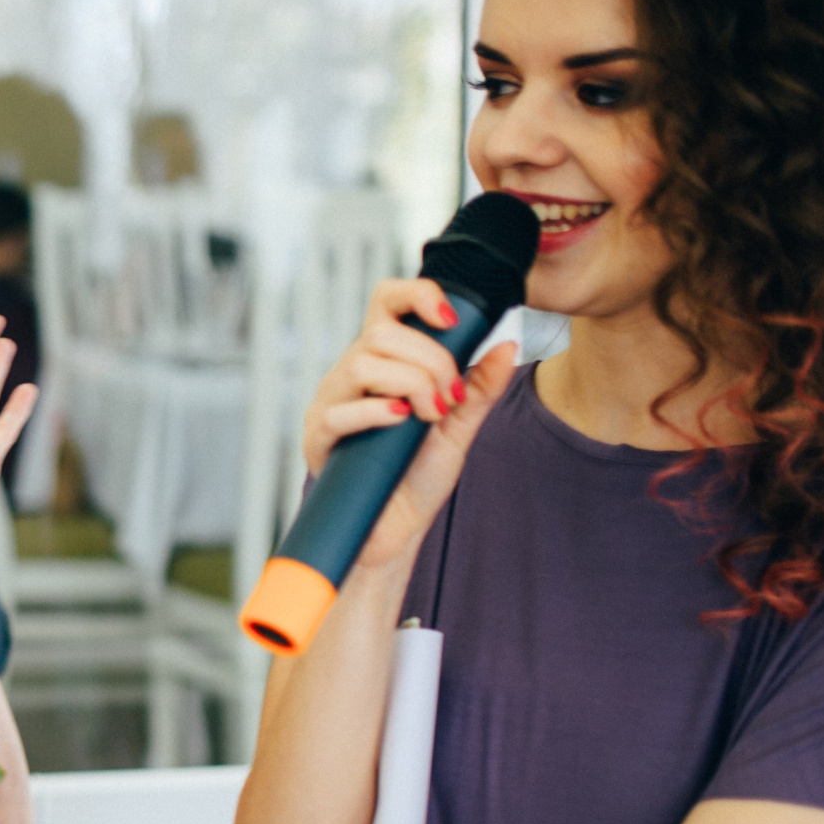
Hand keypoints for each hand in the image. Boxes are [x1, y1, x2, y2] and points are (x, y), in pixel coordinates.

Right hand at [305, 278, 520, 571]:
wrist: (394, 528)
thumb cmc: (417, 476)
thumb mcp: (459, 427)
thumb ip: (480, 389)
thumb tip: (506, 346)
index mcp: (383, 362)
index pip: (387, 303)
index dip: (417, 295)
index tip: (452, 318)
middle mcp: (351, 375)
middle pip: (381, 332)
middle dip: (429, 359)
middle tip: (449, 397)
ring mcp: (330, 404)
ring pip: (362, 363)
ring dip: (410, 384)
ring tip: (429, 416)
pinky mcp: (317, 440)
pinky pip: (340, 412)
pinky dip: (376, 412)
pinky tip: (400, 422)